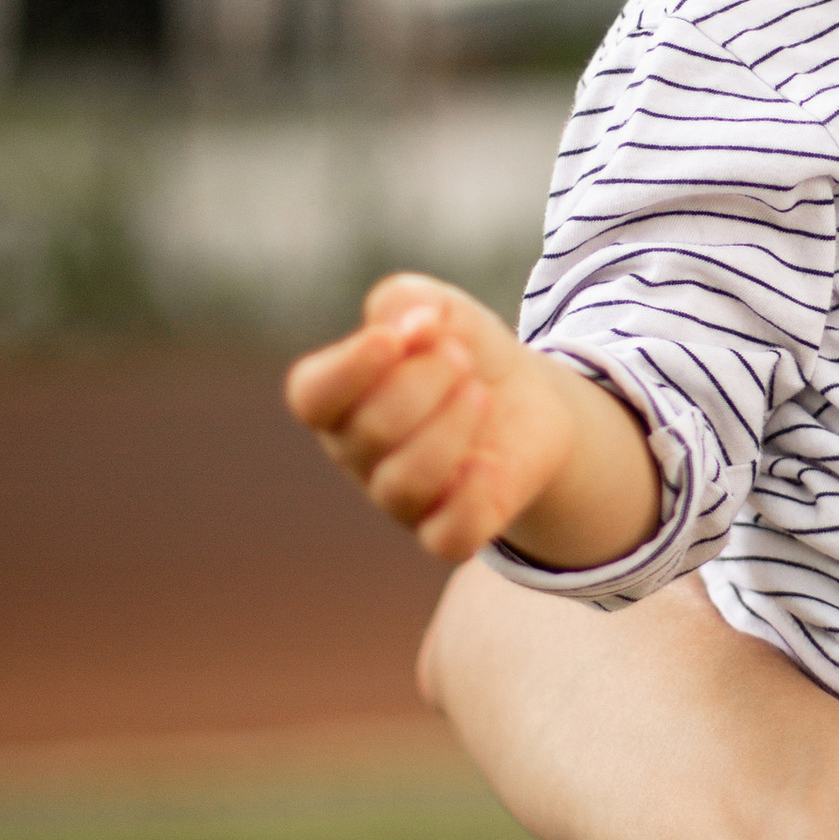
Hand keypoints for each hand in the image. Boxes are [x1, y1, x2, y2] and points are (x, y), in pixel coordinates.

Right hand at [285, 275, 577, 564]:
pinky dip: (469, 499)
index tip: (396, 336)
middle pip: (370, 432)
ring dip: (449, 430)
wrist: (525, 401)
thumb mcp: (441, 309)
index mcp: (338, 400)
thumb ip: (408, 301)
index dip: (350, 368)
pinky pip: (445, 538)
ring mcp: (400, 499)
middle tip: (462, 357)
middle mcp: (358, 455)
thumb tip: (405, 324)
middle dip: (424, 384)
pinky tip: (490, 463)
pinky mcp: (447, 531)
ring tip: (480, 396)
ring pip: (403, 484)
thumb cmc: (462, 351)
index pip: (313, 397)